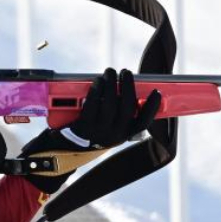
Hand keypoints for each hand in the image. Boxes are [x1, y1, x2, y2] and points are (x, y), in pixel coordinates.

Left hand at [20, 68, 160, 193]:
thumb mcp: (107, 126)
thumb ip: (116, 111)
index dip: (152, 108)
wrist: (64, 149)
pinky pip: (92, 106)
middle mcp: (114, 136)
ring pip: (110, 104)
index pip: (143, 123)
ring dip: (111, 84)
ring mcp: (99, 133)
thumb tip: (122, 86)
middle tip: (126, 72)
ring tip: (110, 73)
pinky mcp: (83, 128)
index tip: (156, 93)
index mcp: (123, 135)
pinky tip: (97, 82)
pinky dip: (96, 91)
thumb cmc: (89, 131)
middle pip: (127, 107)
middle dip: (128, 86)